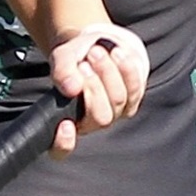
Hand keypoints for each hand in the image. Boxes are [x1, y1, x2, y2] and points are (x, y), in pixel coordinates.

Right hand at [48, 23, 149, 154]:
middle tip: (83, 64)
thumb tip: (71, 87)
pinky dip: (125, 69)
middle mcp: (89, 124)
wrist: (99, 45)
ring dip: (108, 72)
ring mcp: (113, 114)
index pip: (60, 149)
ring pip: (118, 100)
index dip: (64, 143)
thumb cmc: (76, 58)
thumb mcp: (62, 59)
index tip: (65, 125)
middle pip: (100, 117)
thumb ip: (62, 72)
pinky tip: (116, 53)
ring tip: (96, 52)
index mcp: (65, 121)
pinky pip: (134, 89)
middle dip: (93, 86)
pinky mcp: (131, 101)